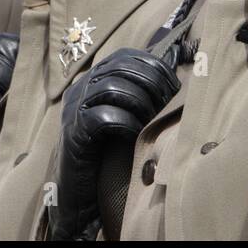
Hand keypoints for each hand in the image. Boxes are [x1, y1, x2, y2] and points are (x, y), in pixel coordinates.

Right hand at [48, 48, 179, 240]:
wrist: (78, 191)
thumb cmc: (108, 151)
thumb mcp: (124, 115)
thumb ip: (139, 94)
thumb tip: (173, 73)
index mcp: (93, 78)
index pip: (123, 56)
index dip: (152, 65)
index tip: (173, 83)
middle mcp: (80, 88)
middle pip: (119, 69)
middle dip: (150, 82)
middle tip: (167, 101)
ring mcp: (74, 109)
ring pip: (111, 88)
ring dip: (140, 102)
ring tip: (151, 119)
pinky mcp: (74, 132)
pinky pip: (103, 118)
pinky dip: (126, 123)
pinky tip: (135, 135)